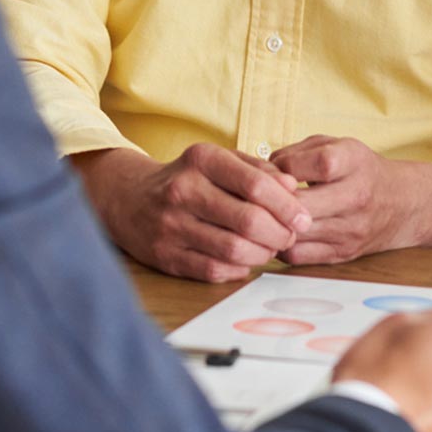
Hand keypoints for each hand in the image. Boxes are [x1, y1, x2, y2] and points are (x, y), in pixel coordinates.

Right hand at [74, 144, 310, 282]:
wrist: (128, 198)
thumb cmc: (186, 178)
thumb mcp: (218, 160)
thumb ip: (257, 170)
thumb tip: (292, 188)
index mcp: (202, 160)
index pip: (257, 185)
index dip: (287, 205)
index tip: (303, 217)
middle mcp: (184, 190)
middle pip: (249, 221)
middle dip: (280, 233)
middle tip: (290, 236)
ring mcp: (172, 225)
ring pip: (234, 250)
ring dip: (262, 254)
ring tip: (270, 248)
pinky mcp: (166, 256)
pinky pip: (213, 271)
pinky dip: (238, 270)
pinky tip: (245, 261)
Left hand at [270, 136, 431, 262]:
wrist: (402, 203)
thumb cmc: (360, 169)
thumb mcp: (336, 145)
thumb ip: (297, 152)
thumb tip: (262, 170)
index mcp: (353, 161)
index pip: (310, 165)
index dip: (282, 168)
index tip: (271, 169)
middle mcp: (355, 197)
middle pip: (301, 205)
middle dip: (271, 202)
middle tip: (256, 198)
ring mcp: (350, 230)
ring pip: (296, 234)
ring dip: (272, 226)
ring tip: (262, 216)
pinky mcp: (342, 254)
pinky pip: (298, 256)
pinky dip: (281, 246)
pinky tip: (277, 232)